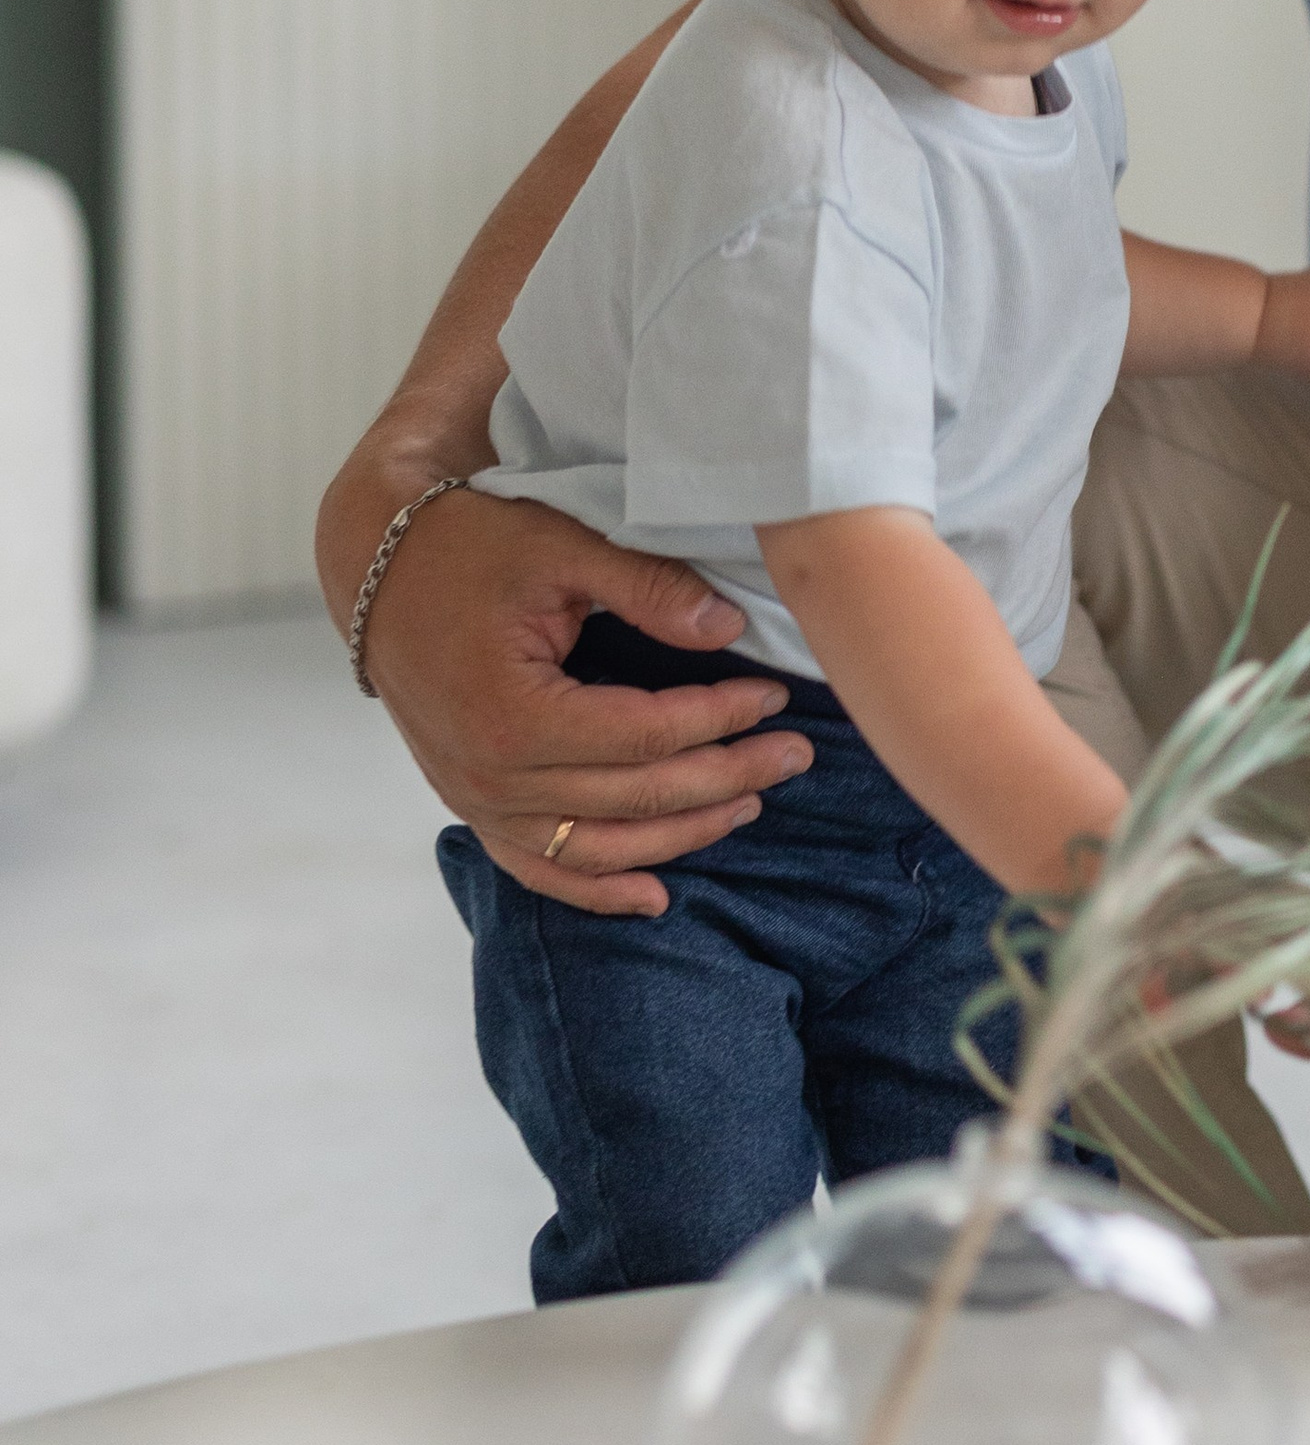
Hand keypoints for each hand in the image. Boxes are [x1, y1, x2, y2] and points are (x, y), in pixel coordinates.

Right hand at [353, 486, 812, 917]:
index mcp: (515, 714)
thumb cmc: (470, 548)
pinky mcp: (472, 808)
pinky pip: (542, 870)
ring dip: (682, 835)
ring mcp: (478, 803)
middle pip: (636, 797)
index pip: (647, 735)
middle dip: (726, 777)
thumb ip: (647, 586)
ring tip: (749, 801)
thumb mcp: (560, 547)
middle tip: (794, 754)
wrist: (380, 569)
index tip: (772, 698)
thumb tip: (728, 626)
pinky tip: (656, 897)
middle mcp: (493, 777)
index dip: (719, 720)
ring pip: (601, 848)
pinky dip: (600, 891)